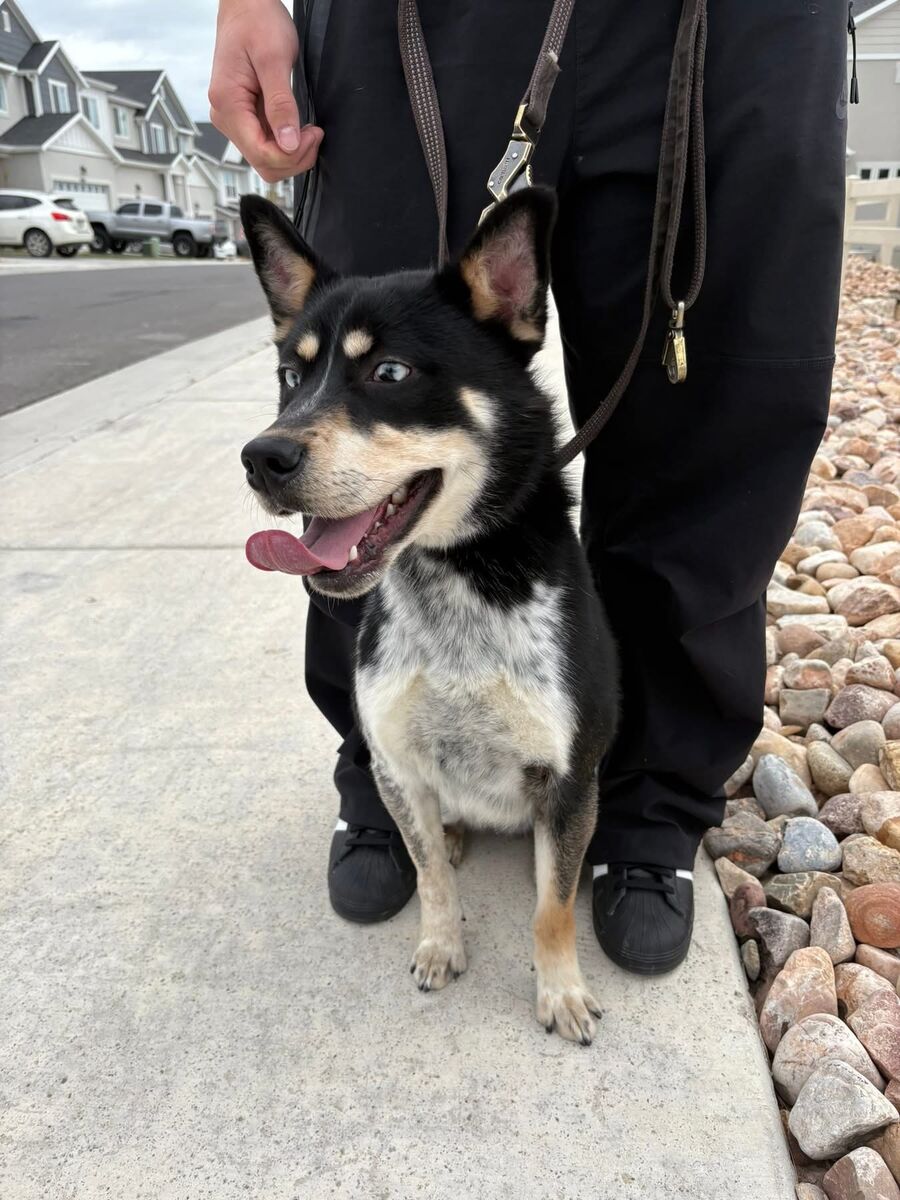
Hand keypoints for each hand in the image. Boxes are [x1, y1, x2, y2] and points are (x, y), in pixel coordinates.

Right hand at [209, 0, 322, 182]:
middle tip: (313, 134)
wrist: (247, 6)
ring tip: (308, 130)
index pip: (261, 153)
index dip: (292, 154)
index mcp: (228, 104)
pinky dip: (287, 143)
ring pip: (266, 158)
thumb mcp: (274, 60)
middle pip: (263, 163)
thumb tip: (289, 143)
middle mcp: (226, 116)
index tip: (312, 133)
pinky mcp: (246, 116)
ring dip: (292, 153)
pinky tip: (299, 126)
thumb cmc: (257, 22)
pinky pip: (267, 144)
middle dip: (293, 157)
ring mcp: (235, 118)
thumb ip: (281, 104)